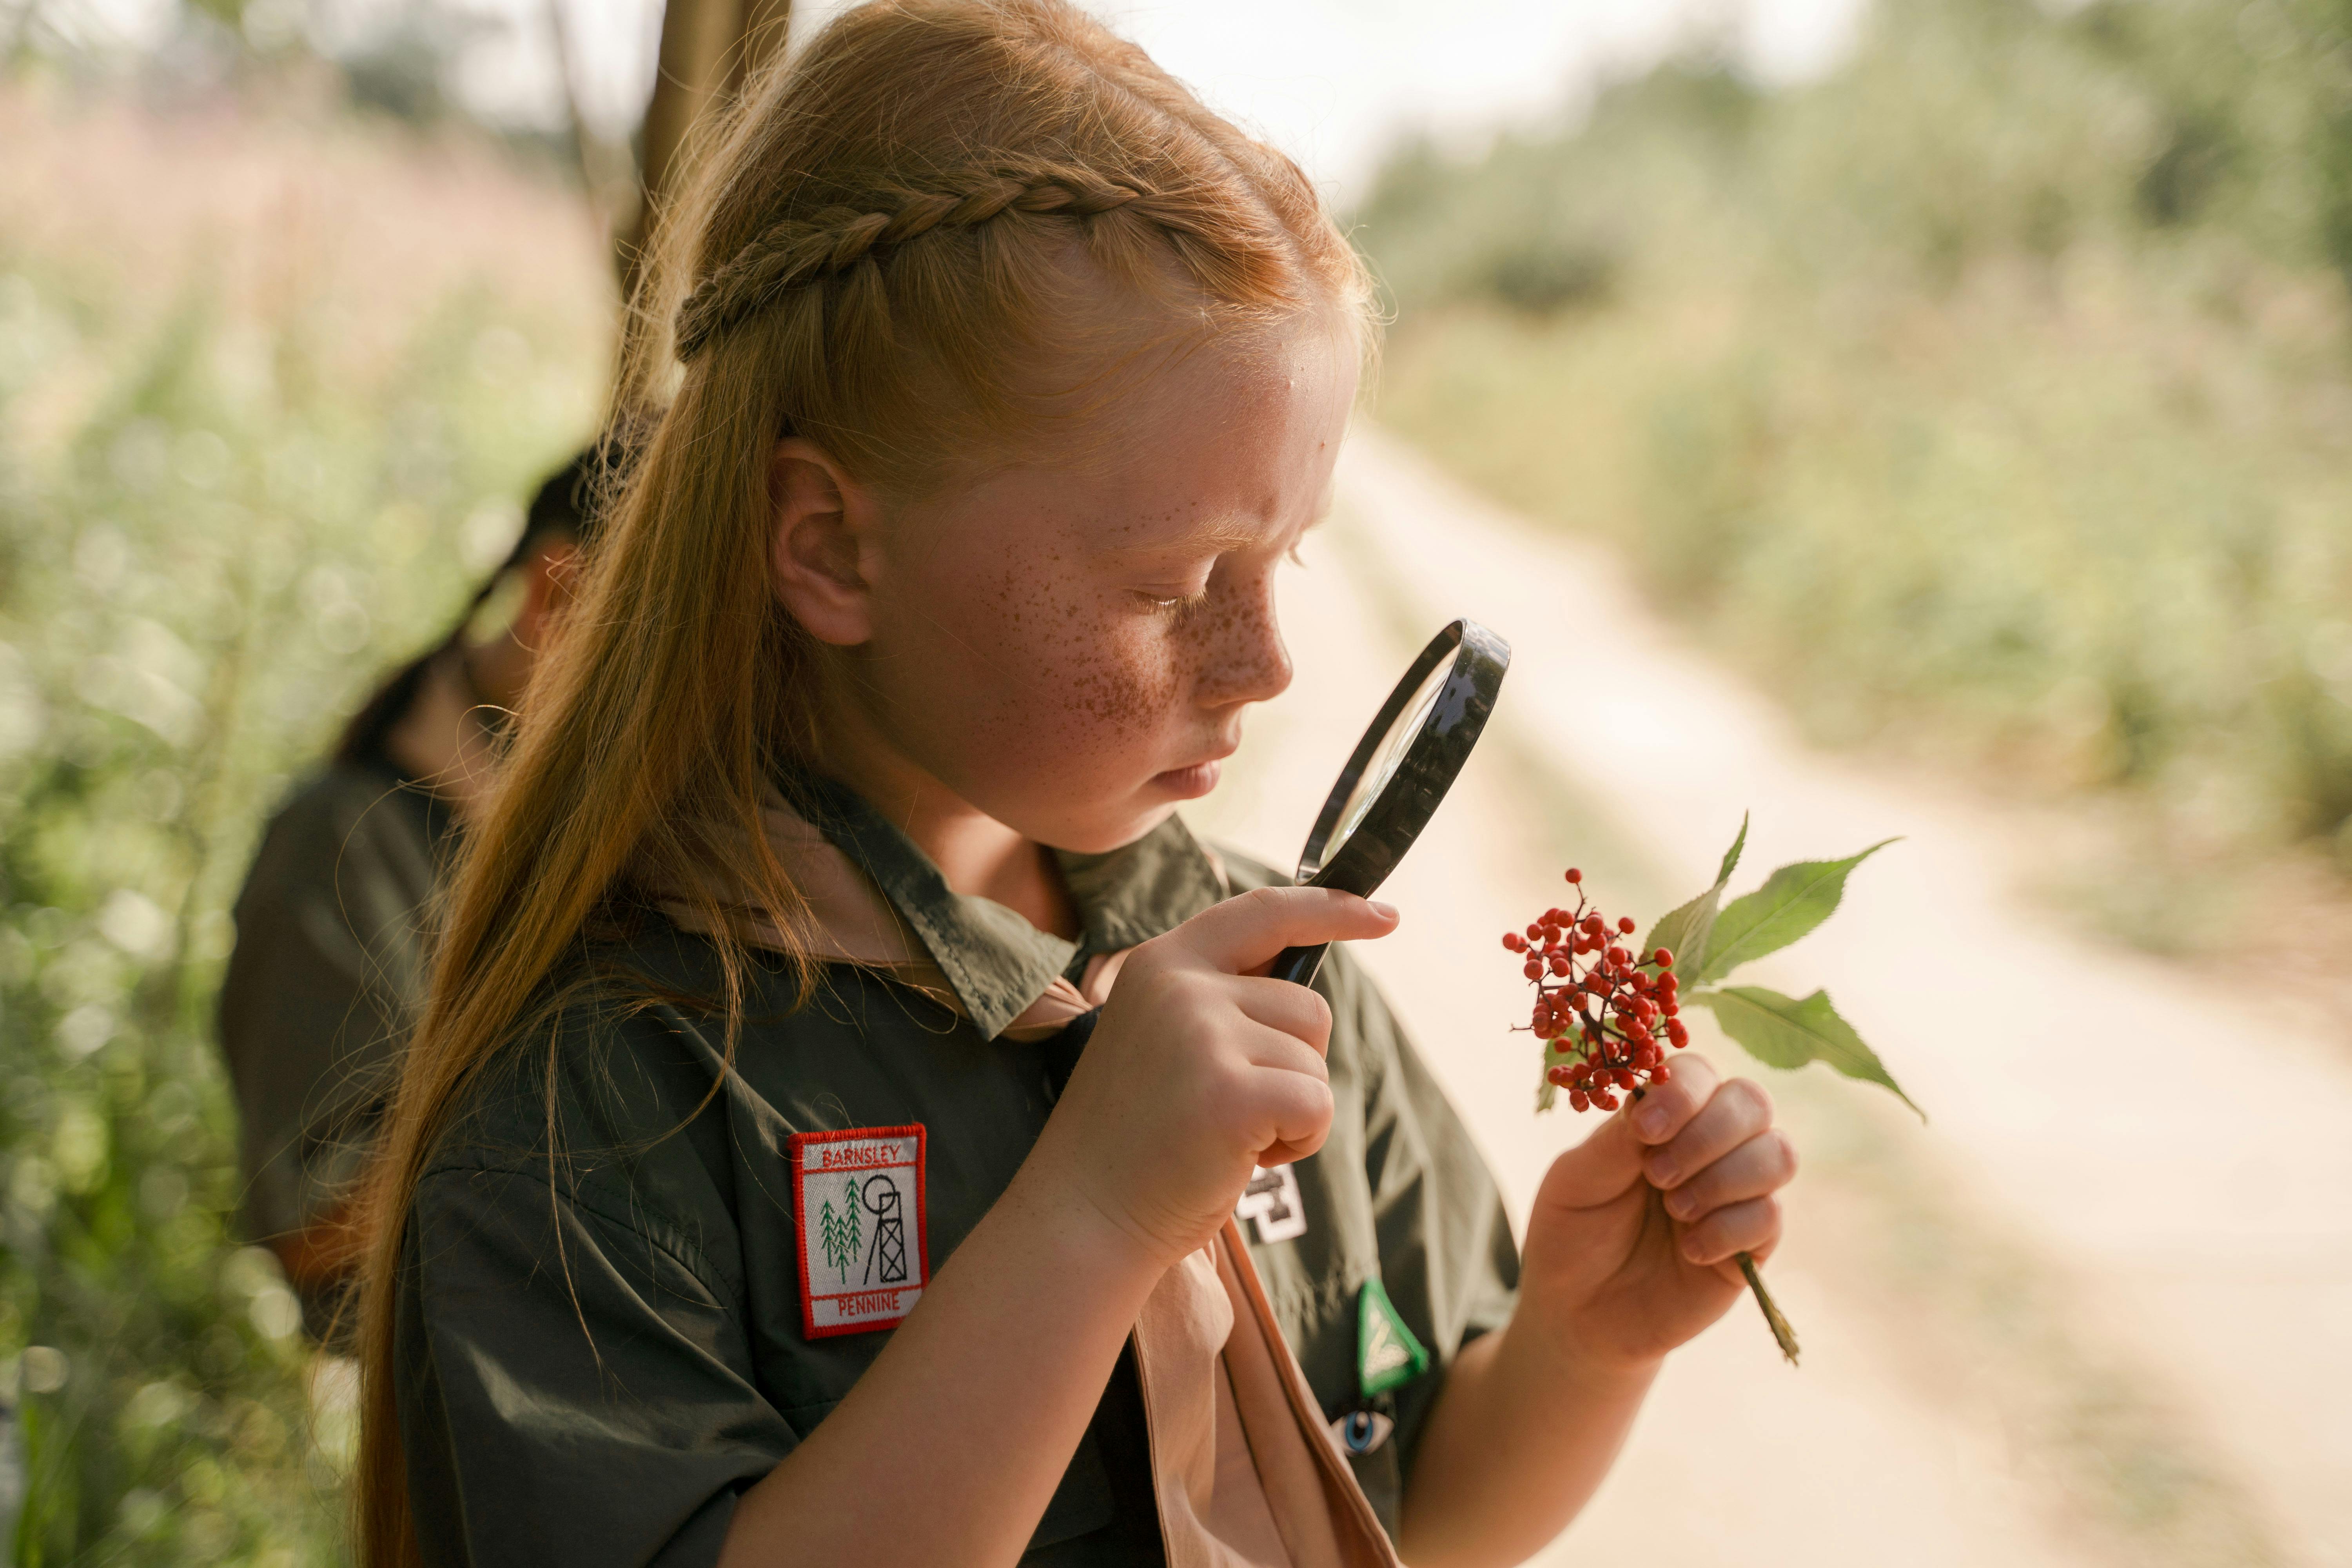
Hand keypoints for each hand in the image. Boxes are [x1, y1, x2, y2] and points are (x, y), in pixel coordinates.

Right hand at [1027, 887, 1398, 1268]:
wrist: (1087, 1211)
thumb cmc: (1137, 1134)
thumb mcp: (1164, 1037)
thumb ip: (1221, 1000)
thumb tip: (1306, 981)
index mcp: (1163, 963)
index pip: (1265, 913)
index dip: (1332, 910)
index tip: (1384, 915)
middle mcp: (1182, 987)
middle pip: (1308, 1007)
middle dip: (1296, 1066)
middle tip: (1233, 1107)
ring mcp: (1203, 1037)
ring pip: (1315, 1061)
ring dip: (1294, 1107)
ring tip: (1229, 1135)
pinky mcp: (1231, 1094)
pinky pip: (1319, 1104)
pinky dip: (1302, 1140)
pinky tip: (1246, 1158)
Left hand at [1515, 1052, 1794, 1371]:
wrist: (1579, 1313)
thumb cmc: (1574, 1234)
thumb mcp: (1576, 1181)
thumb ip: (1615, 1140)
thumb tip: (1653, 1104)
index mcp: (1664, 1118)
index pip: (1698, 1074)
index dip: (1683, 1093)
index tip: (1646, 1131)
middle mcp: (1710, 1146)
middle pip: (1751, 1101)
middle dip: (1708, 1134)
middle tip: (1657, 1175)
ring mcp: (1737, 1193)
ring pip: (1777, 1153)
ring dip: (1724, 1178)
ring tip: (1675, 1210)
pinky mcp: (1753, 1245)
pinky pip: (1770, 1216)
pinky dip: (1728, 1229)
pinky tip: (1689, 1250)